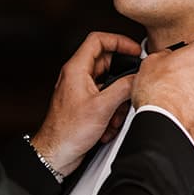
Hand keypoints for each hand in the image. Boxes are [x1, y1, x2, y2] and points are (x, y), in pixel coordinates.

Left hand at [31, 31, 143, 176]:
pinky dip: (110, 112)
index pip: (98, 40)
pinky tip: (108, 127)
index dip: (119, 41)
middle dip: (121, 79)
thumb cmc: (67, 131)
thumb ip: (123, 88)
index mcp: (76, 69)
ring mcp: (80, 91)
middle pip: (107, 64)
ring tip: (115, 117)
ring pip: (108, 85)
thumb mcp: (102, 107)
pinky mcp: (84, 106)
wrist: (55, 154)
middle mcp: (77, 77)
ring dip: (117, 101)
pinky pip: (104, 101)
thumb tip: (138, 77)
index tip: (134, 49)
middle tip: (131, 88)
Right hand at [132, 42, 193, 143]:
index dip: (183, 59)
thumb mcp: (150, 62)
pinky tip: (184, 110)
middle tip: (175, 83)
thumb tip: (164, 58)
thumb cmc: (159, 95)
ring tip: (178, 99)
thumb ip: (164, 55)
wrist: (164, 123)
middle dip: (193, 75)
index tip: (176, 66)